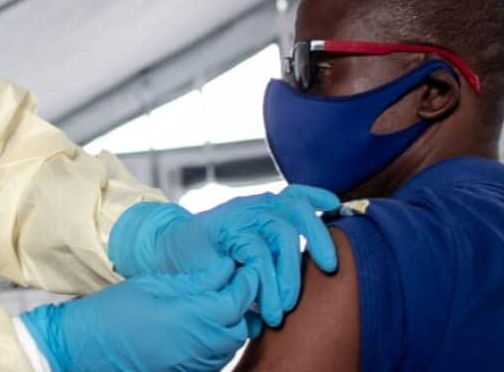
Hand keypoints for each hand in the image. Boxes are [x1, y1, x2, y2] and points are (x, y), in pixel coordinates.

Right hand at [20, 260, 256, 371]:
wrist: (86, 348)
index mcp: (189, 319)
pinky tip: (204, 322)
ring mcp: (197, 365)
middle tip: (234, 279)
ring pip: (233, 342)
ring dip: (233, 320)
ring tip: (218, 298)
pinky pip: (219, 356)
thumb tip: (225, 266)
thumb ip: (194, 280)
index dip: (246, 280)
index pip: (237, 300)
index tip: (243, 264)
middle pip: (242, 324)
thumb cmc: (113, 311)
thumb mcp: (153, 285)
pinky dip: (220, 338)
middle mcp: (200, 347)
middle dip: (243, 301)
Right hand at [107, 186, 339, 328]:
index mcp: (261, 209)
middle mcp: (252, 207)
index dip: (317, 195)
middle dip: (319, 239)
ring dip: (288, 273)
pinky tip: (263, 304)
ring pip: (279, 232)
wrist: (168, 257)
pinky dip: (265, 279)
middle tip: (329, 269)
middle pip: (297, 210)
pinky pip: (255, 250)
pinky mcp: (224, 228)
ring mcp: (237, 215)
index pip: (295, 194)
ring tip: (283, 308)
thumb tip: (304, 282)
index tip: (336, 205)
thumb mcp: (248, 257)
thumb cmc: (212, 260)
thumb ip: (273, 260)